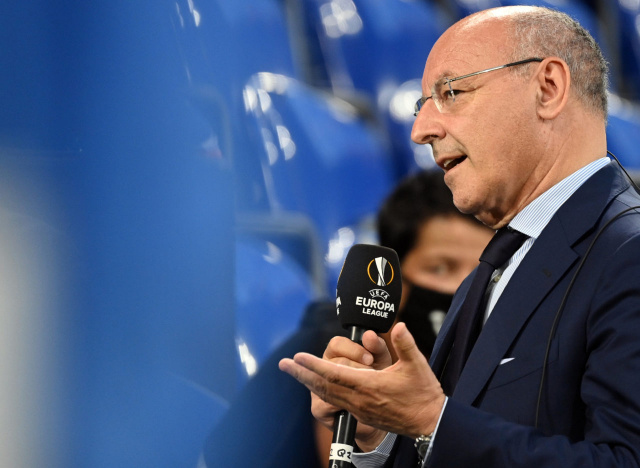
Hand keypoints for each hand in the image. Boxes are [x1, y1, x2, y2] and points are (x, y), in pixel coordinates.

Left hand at [279, 323, 445, 444]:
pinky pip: (336, 400)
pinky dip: (323, 389)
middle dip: (302, 374)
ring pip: (328, 393)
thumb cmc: (423, 394)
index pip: (335, 374)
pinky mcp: (362, 413)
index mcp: (369, 386)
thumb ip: (405, 344)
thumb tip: (398, 326)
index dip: (314, 365)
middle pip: (324, 385)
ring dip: (309, 381)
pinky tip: (316, 384)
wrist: (429, 424)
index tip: (297, 356)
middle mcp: (359, 399)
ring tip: (294, 371)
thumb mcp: (417, 365)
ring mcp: (359, 408)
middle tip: (284, 364)